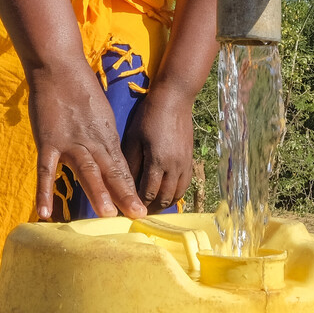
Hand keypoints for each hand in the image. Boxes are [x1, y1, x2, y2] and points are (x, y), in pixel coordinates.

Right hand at [27, 61, 146, 220]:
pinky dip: (44, 191)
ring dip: (98, 192)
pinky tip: (45, 213)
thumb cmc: (79, 86)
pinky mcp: (48, 141)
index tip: (140, 208)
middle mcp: (92, 142)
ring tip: (108, 214)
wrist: (58, 66)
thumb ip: (103, 136)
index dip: (130, 188)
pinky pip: (46, 171)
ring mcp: (70, 143)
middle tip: (137, 215)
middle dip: (124, 195)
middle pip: (111, 172)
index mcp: (106, 135)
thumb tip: (109, 155)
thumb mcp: (100, 113)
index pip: (121, 168)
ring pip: (87, 171)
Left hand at [120, 87, 194, 211]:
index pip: (147, 193)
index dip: (137, 204)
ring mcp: (185, 164)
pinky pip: (184, 186)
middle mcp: (174, 167)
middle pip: (163, 199)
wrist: (175, 100)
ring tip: (150, 207)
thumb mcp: (134, 138)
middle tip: (136, 213)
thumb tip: (123, 185)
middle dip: (150, 209)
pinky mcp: (190, 160)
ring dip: (163, 204)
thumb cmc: (149, 116)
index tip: (126, 210)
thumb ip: (131, 163)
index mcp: (158, 161)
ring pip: (176, 195)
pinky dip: (174, 195)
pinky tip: (165, 195)